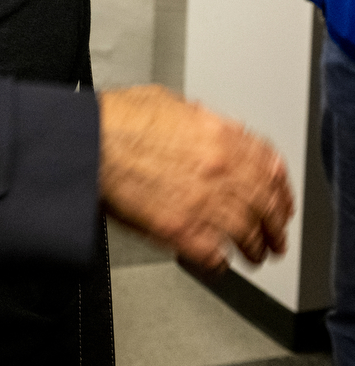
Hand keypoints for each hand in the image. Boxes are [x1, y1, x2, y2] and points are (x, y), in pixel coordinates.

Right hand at [98, 85, 293, 271]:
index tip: (279, 200)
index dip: (280, 189)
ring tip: (252, 256)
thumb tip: (206, 126)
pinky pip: (214, 256)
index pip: (271, 168)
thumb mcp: (166, 102)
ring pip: (248, 235)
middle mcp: (221, 170)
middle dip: (274, 226)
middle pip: (266, 206)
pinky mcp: (181, 230)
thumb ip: (197, 118)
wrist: (84, 143)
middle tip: (274, 237)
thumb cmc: (112, 121)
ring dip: (253, 248)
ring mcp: (204, 203)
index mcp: (220, 136)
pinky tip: (216, 264)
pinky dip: (218, 263)